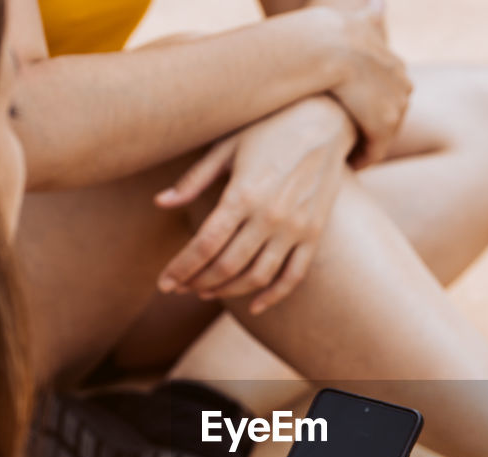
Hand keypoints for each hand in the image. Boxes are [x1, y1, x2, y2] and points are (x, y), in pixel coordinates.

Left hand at [156, 96, 354, 313]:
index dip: (180, 268)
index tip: (164, 282)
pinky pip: (293, 276)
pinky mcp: (314, 233)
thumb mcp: (227, 146)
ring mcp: (295, 228)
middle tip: (180, 289)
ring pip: (257, 277)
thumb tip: (160, 203)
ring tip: (207, 292)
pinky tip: (255, 305)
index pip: (204, 245)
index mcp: (243, 194)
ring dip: (228, 291)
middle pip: (226, 266)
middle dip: (197, 282)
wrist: (327, 120)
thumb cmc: (270, 127)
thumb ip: (194, 179)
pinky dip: (273, 295)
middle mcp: (269, 216)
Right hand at [318, 0, 410, 166]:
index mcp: (396, 64)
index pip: (390, 92)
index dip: (371, 106)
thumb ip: (371, 15)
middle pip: (390, 115)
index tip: (354, 115)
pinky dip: (363, 158)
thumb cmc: (330, 33)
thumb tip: (381, 1)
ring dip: (368, 147)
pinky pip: (375, 150)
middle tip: (352, 141)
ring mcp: (395, 105)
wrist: (327, 46)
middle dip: (373, 128)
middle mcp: (402, 84)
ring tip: (349, 156)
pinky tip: (349, 163)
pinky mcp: (383, 125)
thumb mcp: (358, 19)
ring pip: (383, 135)